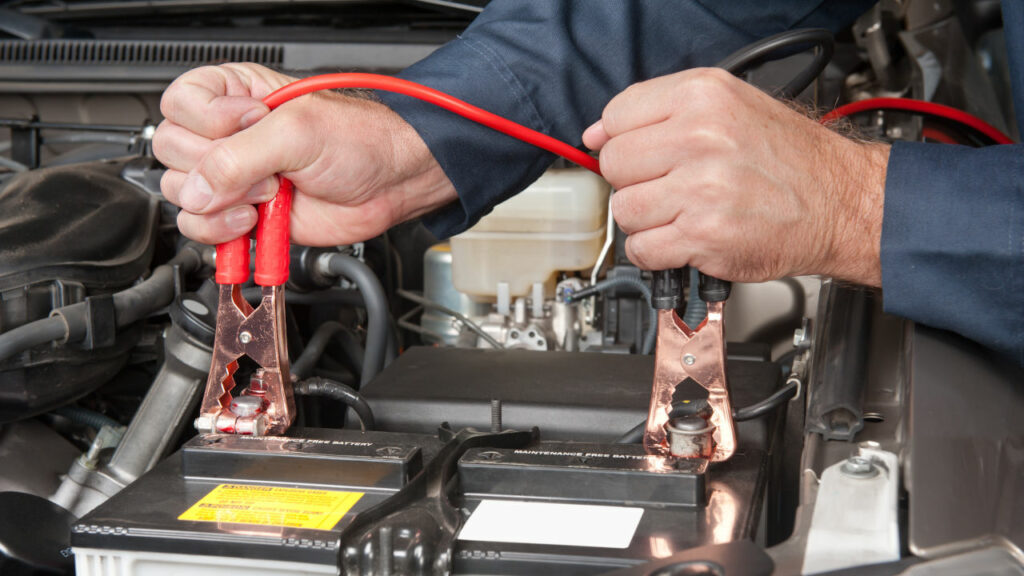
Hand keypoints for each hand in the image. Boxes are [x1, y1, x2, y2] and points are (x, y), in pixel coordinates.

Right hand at [153, 63, 455, 245]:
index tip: (248, 126)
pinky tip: (254, 221)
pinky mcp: (244, 213)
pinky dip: (222, 231)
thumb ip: (238, 158)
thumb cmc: (359, 140)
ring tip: (266, 197)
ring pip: (183, 195)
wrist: (390, 182)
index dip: (208, 122)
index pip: (179, 105)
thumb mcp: (296, 134)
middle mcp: (227, 135)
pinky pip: (202, 227)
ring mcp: (234, 177)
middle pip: (173, 154)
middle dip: (217, 169)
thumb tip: (195, 190)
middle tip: (266, 170)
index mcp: (234, 96)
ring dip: (220, 204)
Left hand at [582, 68, 888, 285]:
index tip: (639, 155)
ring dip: (645, 219)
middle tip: (668, 185)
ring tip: (680, 212)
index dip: (622, 140)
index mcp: (702, 98)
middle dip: (635, 181)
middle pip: (614, 165)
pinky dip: (656, 252)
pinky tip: (683, 238)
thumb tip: (596, 134)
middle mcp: (699, 139)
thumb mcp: (730, 105)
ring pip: (624, 210)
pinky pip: (642, 249)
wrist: (840, 202)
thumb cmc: (790, 158)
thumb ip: (660, 111)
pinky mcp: (703, 236)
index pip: (616, 117)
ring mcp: (700, 190)